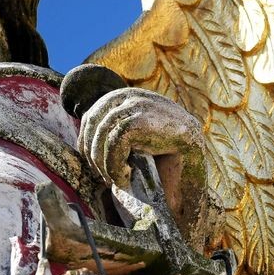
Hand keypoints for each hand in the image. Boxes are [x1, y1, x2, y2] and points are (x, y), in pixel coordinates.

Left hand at [78, 88, 202, 190]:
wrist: (193, 163)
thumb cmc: (163, 156)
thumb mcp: (136, 137)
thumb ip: (114, 130)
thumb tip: (80, 142)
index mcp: (126, 96)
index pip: (91, 116)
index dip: (86, 143)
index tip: (95, 165)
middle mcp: (130, 95)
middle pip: (93, 125)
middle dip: (93, 155)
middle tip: (105, 177)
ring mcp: (137, 105)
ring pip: (101, 136)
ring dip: (104, 165)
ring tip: (118, 179)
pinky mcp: (141, 120)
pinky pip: (113, 145)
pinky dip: (114, 167)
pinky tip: (126, 177)